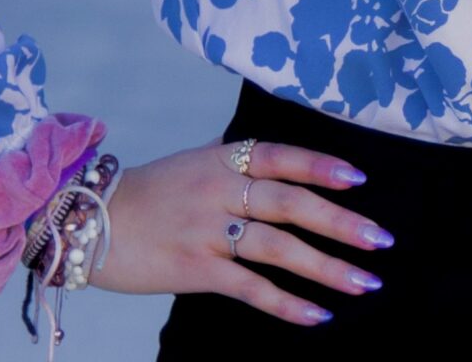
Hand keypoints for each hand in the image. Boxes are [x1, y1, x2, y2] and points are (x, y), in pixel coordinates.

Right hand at [90, 136, 393, 325]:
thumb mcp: (195, 162)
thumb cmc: (150, 192)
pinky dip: (286, 303)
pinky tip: (317, 315)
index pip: (284, 157)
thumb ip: (237, 162)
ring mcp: (208, 230)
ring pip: (278, 247)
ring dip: (326, 267)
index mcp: (225, 159)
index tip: (360, 180)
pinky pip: (250, 288)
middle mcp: (221, 189)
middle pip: (291, 203)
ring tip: (365, 282)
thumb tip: (281, 159)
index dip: (322, 166)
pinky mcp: (195, 270)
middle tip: (381, 239)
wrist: (90, 221)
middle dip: (340, 222)